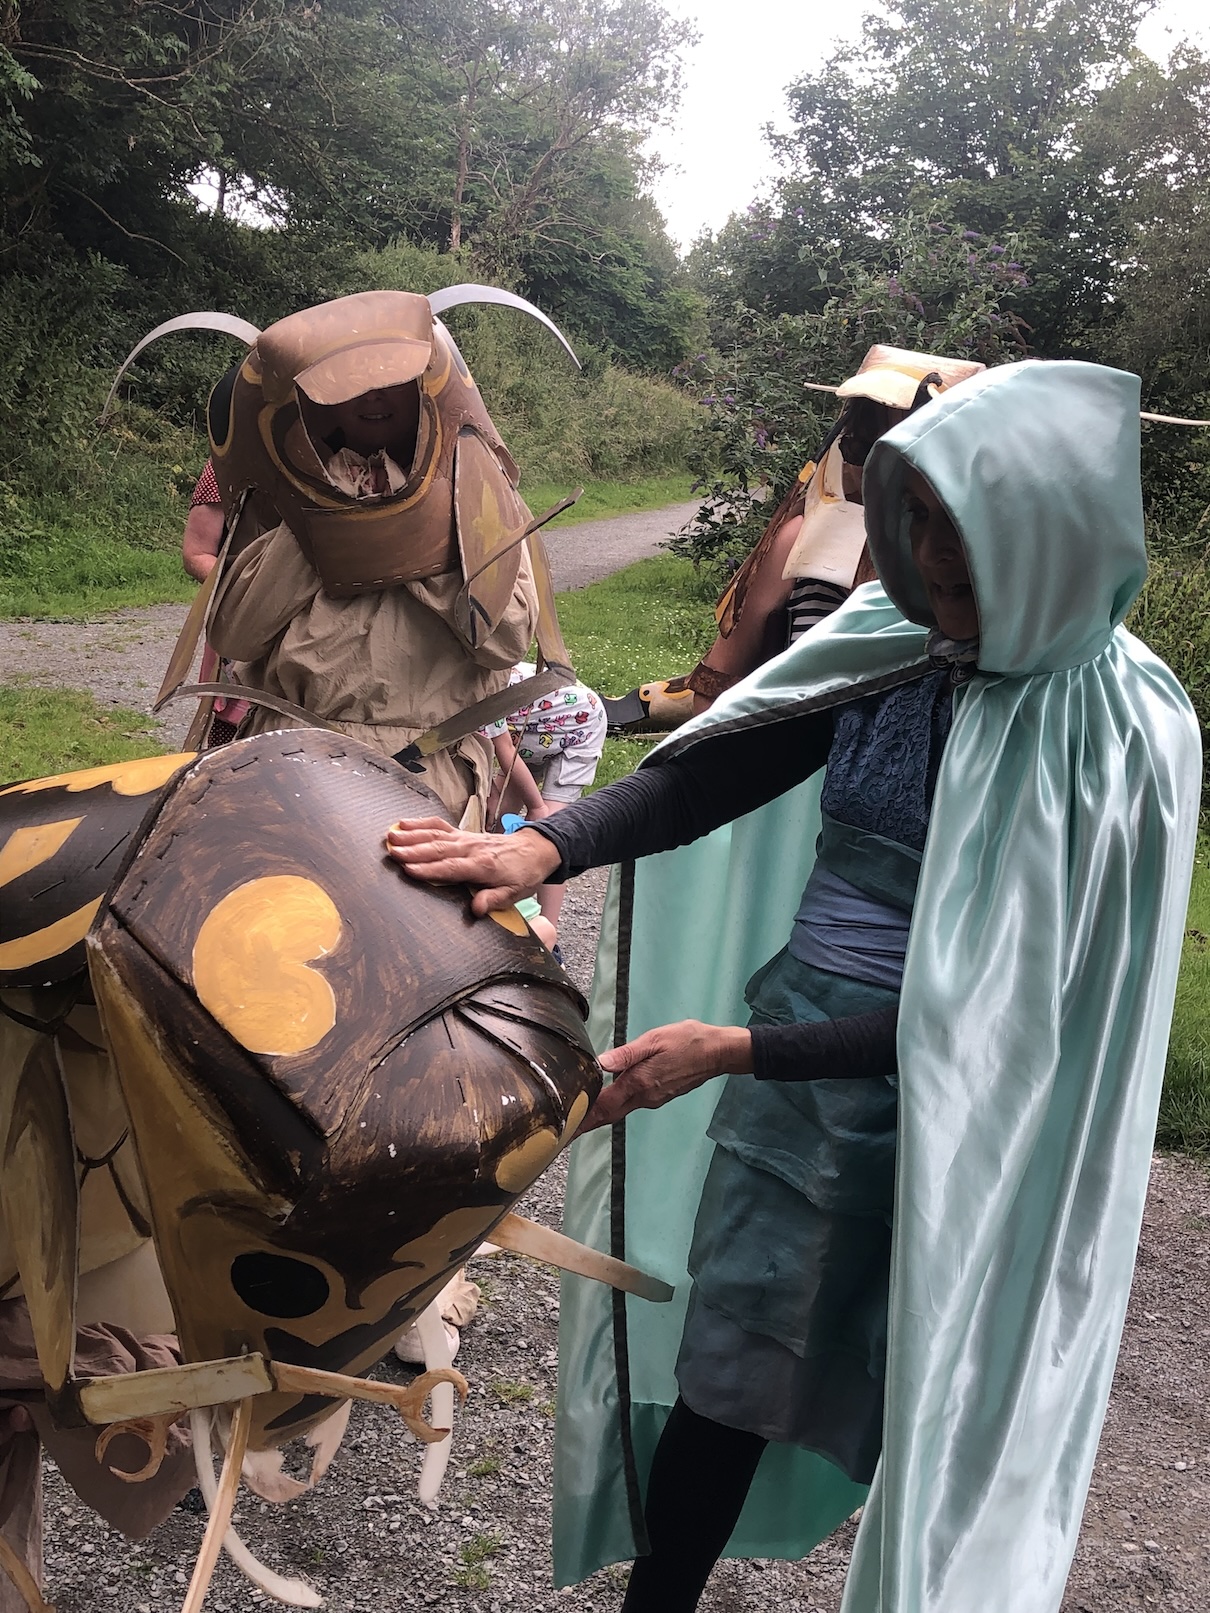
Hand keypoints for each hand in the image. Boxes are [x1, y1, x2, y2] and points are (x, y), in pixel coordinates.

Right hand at [385, 817, 560, 915]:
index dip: (430, 869)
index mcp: (483, 866)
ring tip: (391, 836)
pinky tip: (404, 822)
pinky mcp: (463, 833)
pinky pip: (440, 826)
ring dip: (412, 835)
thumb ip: (494, 900)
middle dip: (413, 851)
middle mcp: (471, 849)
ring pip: (435, 835)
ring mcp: (466, 838)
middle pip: (438, 849)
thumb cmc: (524, 874)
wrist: (537, 849)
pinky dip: (421, 823)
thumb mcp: (515, 893)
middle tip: (392, 852)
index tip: (409, 870)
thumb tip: (476, 909)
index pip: (451, 868)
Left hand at [579, 1021, 752, 1131]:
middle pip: (609, 1114)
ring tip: (578, 1115)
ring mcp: (654, 1098)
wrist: (718, 1052)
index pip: (604, 1107)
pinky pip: (631, 1103)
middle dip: (586, 1123)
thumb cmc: (688, 1040)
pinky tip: (607, 1100)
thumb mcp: (655, 1040)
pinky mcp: (660, 1095)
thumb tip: (601, 1063)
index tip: (566, 1132)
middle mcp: (645, 1097)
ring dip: (599, 1114)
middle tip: (564, 1131)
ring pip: (620, 1109)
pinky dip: (615, 1105)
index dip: (583, 1119)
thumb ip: (627, 1054)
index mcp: (640, 1083)